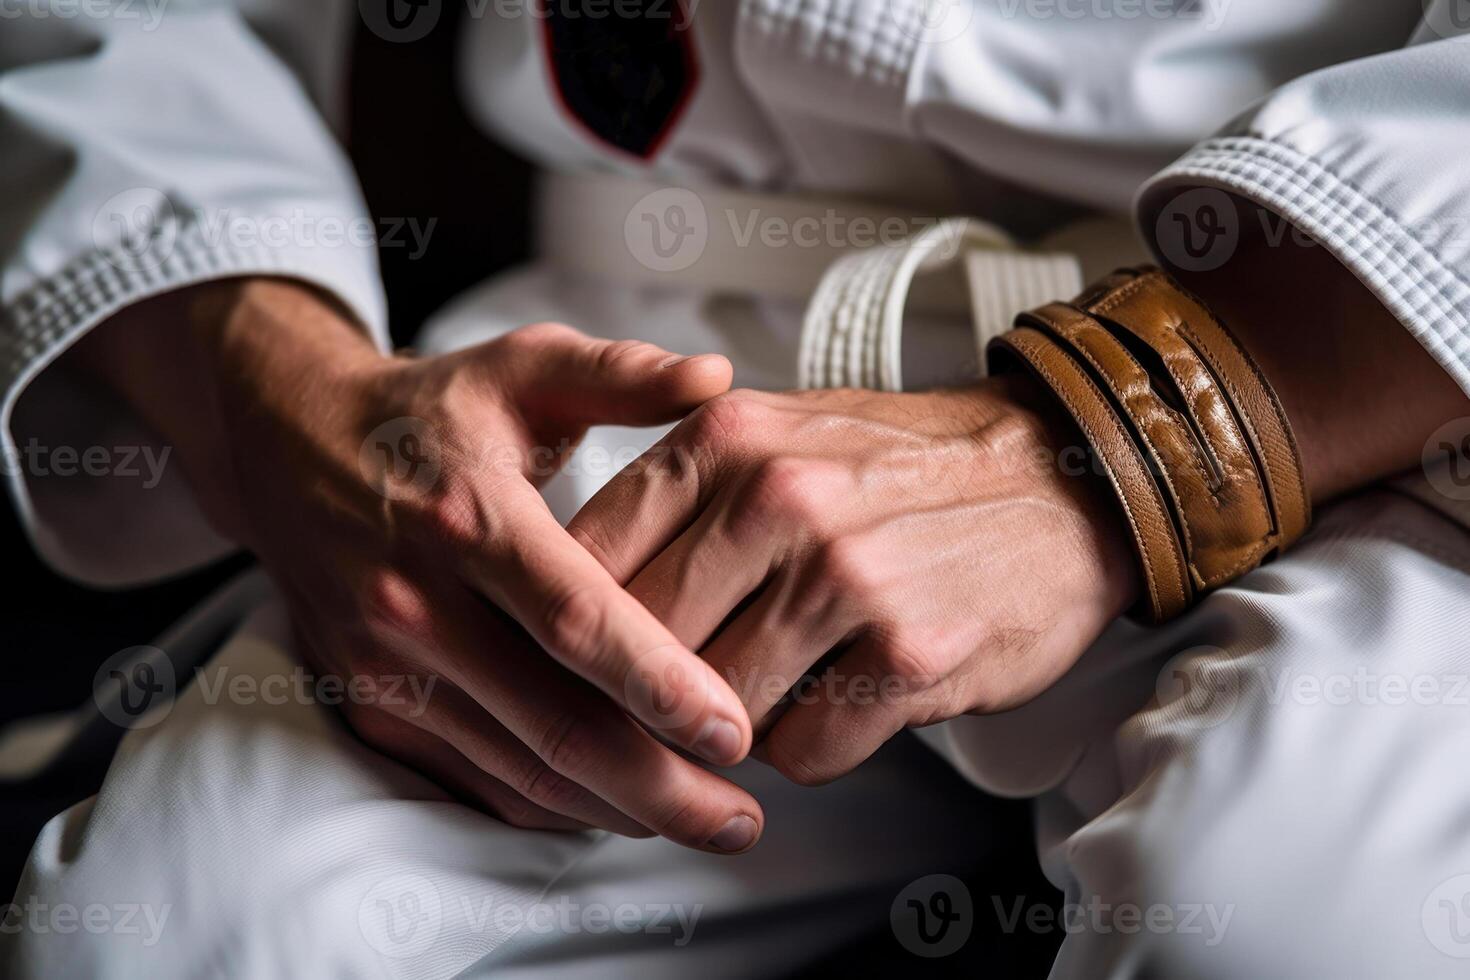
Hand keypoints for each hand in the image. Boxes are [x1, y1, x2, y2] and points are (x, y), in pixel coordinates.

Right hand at [80, 278, 762, 852]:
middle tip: (743, 820)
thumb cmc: (430, 412)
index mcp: (469, 515)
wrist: (288, 449)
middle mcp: (417, 603)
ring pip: (518, 773)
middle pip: (554, 725)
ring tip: (707, 817)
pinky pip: (476, 780)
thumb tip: (717, 373)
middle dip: (660, 787)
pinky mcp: (372, 707)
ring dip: (618, 810)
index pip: (575, 619)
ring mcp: (387, 668)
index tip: (737, 733)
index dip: (660, 685)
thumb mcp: (522, 366)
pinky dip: (555, 807)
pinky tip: (623, 804)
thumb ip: (620, 373)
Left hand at [568, 379, 1139, 785]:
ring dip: (735, 724)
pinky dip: (811, 747)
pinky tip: (842, 700)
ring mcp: (845, 581)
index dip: (573, 630)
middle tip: (673, 701)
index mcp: (728, 439)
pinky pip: (802, 753)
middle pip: (643, 650)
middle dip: (648, 693)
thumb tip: (574, 585)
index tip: (580, 662)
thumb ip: (678, 490)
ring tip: (779, 687)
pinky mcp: (907, 657)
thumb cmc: (903, 468)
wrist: (1060, 482)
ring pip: (715, 713)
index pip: (588, 561)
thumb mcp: (778, 434)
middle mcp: (778, 502)